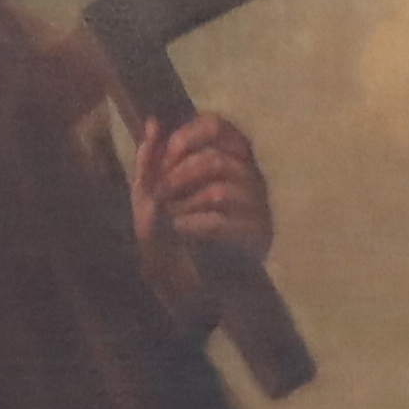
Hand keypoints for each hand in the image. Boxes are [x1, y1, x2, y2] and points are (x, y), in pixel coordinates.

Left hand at [128, 109, 271, 315]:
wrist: (188, 286)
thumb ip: (150, 160)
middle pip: (215, 160)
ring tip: (170, 218)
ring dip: (184, 204)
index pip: (218, 126)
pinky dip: (191, 225)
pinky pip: (220, 222)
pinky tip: (179, 232)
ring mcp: (258, 208)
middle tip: (158, 196)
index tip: (168, 155)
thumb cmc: (171, 235)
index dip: (188, 135)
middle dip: (178, 177)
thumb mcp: (151, 195)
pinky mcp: (256, 238)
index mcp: (229, 157)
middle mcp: (250, 177)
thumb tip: (152, 122)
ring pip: (220, 191)